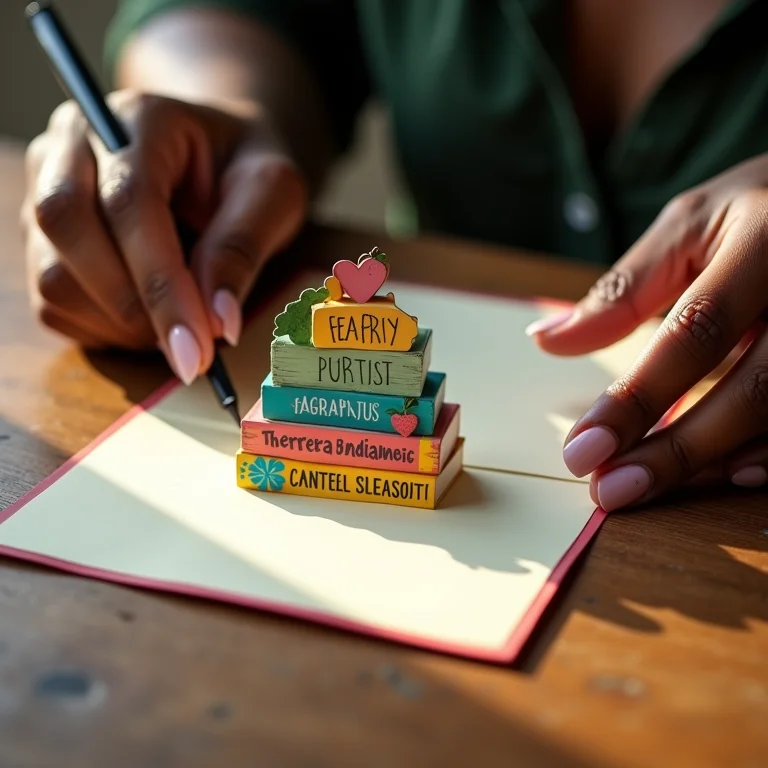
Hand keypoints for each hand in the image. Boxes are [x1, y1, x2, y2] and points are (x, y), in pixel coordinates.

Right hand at [20, 91, 306, 382]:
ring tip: (180, 323)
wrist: (217, 158)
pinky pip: (54, 304)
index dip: (161, 284)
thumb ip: (243, 246)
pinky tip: (151, 319)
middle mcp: (75, 146)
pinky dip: (105, 330)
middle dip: (134, 306)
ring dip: (120, 323)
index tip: (198, 348)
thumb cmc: (246, 171)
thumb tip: (217, 321)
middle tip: (194, 351)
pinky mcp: (42, 240)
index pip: (130, 202)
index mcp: (140, 119)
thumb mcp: (271, 194)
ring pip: (52, 276)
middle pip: (67, 228)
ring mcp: (47, 192)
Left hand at [527, 155, 767, 509]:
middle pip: (754, 389)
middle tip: (610, 491)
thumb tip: (546, 339)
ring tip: (652, 487)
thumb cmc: (758, 209)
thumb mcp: (689, 228)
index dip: (639, 397)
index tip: (582, 450)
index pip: (696, 332)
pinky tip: (731, 473)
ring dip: (720, 461)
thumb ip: (624, 290)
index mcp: (765, 241)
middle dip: (677, 451)